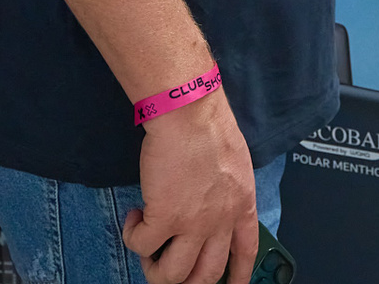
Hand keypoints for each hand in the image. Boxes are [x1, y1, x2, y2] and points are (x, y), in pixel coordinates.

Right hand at [123, 93, 258, 283]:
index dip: (237, 276)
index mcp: (241, 205)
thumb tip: (212, 199)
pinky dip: (133, 237)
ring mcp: (193, 224)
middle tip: (170, 268)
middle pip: (207, 275)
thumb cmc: (208, 125)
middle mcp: (221, 222)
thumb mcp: (235, 163)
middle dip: (187, 281)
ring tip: (147, 250)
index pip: (245, 253)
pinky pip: (141, 246)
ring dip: (155, 270)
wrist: (188, 112)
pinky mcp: (163, 217)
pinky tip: (134, 217)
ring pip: (173, 275)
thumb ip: (228, 189)